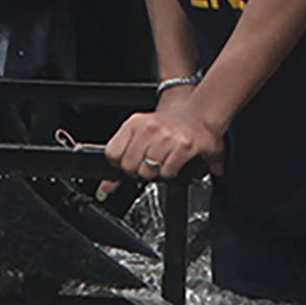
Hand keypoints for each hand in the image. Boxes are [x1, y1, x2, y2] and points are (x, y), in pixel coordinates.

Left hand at [100, 87, 224, 185]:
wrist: (199, 116)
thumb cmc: (168, 127)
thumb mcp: (141, 133)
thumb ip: (122, 159)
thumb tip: (106, 188)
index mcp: (134, 123)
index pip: (113, 153)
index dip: (121, 163)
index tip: (130, 162)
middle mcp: (149, 128)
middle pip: (129, 166)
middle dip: (138, 172)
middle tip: (148, 166)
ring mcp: (167, 136)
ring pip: (148, 171)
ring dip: (155, 173)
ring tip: (161, 164)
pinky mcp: (184, 146)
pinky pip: (167, 172)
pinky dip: (169, 173)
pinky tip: (173, 165)